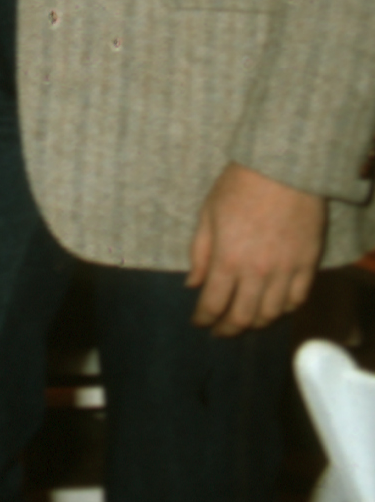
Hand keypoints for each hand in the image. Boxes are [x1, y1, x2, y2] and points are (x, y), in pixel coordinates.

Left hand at [187, 163, 324, 335]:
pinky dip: (285, 309)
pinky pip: (298, 299)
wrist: (284, 170)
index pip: (214, 304)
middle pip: (243, 316)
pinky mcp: (308, 265)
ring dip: (256, 322)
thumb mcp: (207, 215)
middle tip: (220, 331)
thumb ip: (200, 254)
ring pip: (272, 313)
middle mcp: (258, 273)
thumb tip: (192, 284)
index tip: (199, 323)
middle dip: (228, 328)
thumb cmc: (239, 187)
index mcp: (228, 260)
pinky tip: (275, 307)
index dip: (204, 318)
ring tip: (244, 321)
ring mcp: (287, 271)